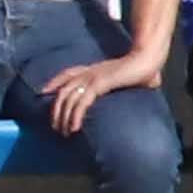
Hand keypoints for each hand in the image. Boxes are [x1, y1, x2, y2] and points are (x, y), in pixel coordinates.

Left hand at [43, 48, 163, 136]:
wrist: (149, 60)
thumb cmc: (143, 70)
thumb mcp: (127, 77)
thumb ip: (123, 83)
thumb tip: (141, 89)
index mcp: (93, 69)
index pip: (66, 74)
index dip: (53, 82)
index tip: (43, 92)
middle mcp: (88, 72)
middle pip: (62, 91)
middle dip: (56, 110)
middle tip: (55, 127)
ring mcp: (91, 77)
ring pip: (68, 99)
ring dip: (63, 117)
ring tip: (63, 132)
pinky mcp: (99, 84)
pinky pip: (81, 102)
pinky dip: (75, 116)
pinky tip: (74, 128)